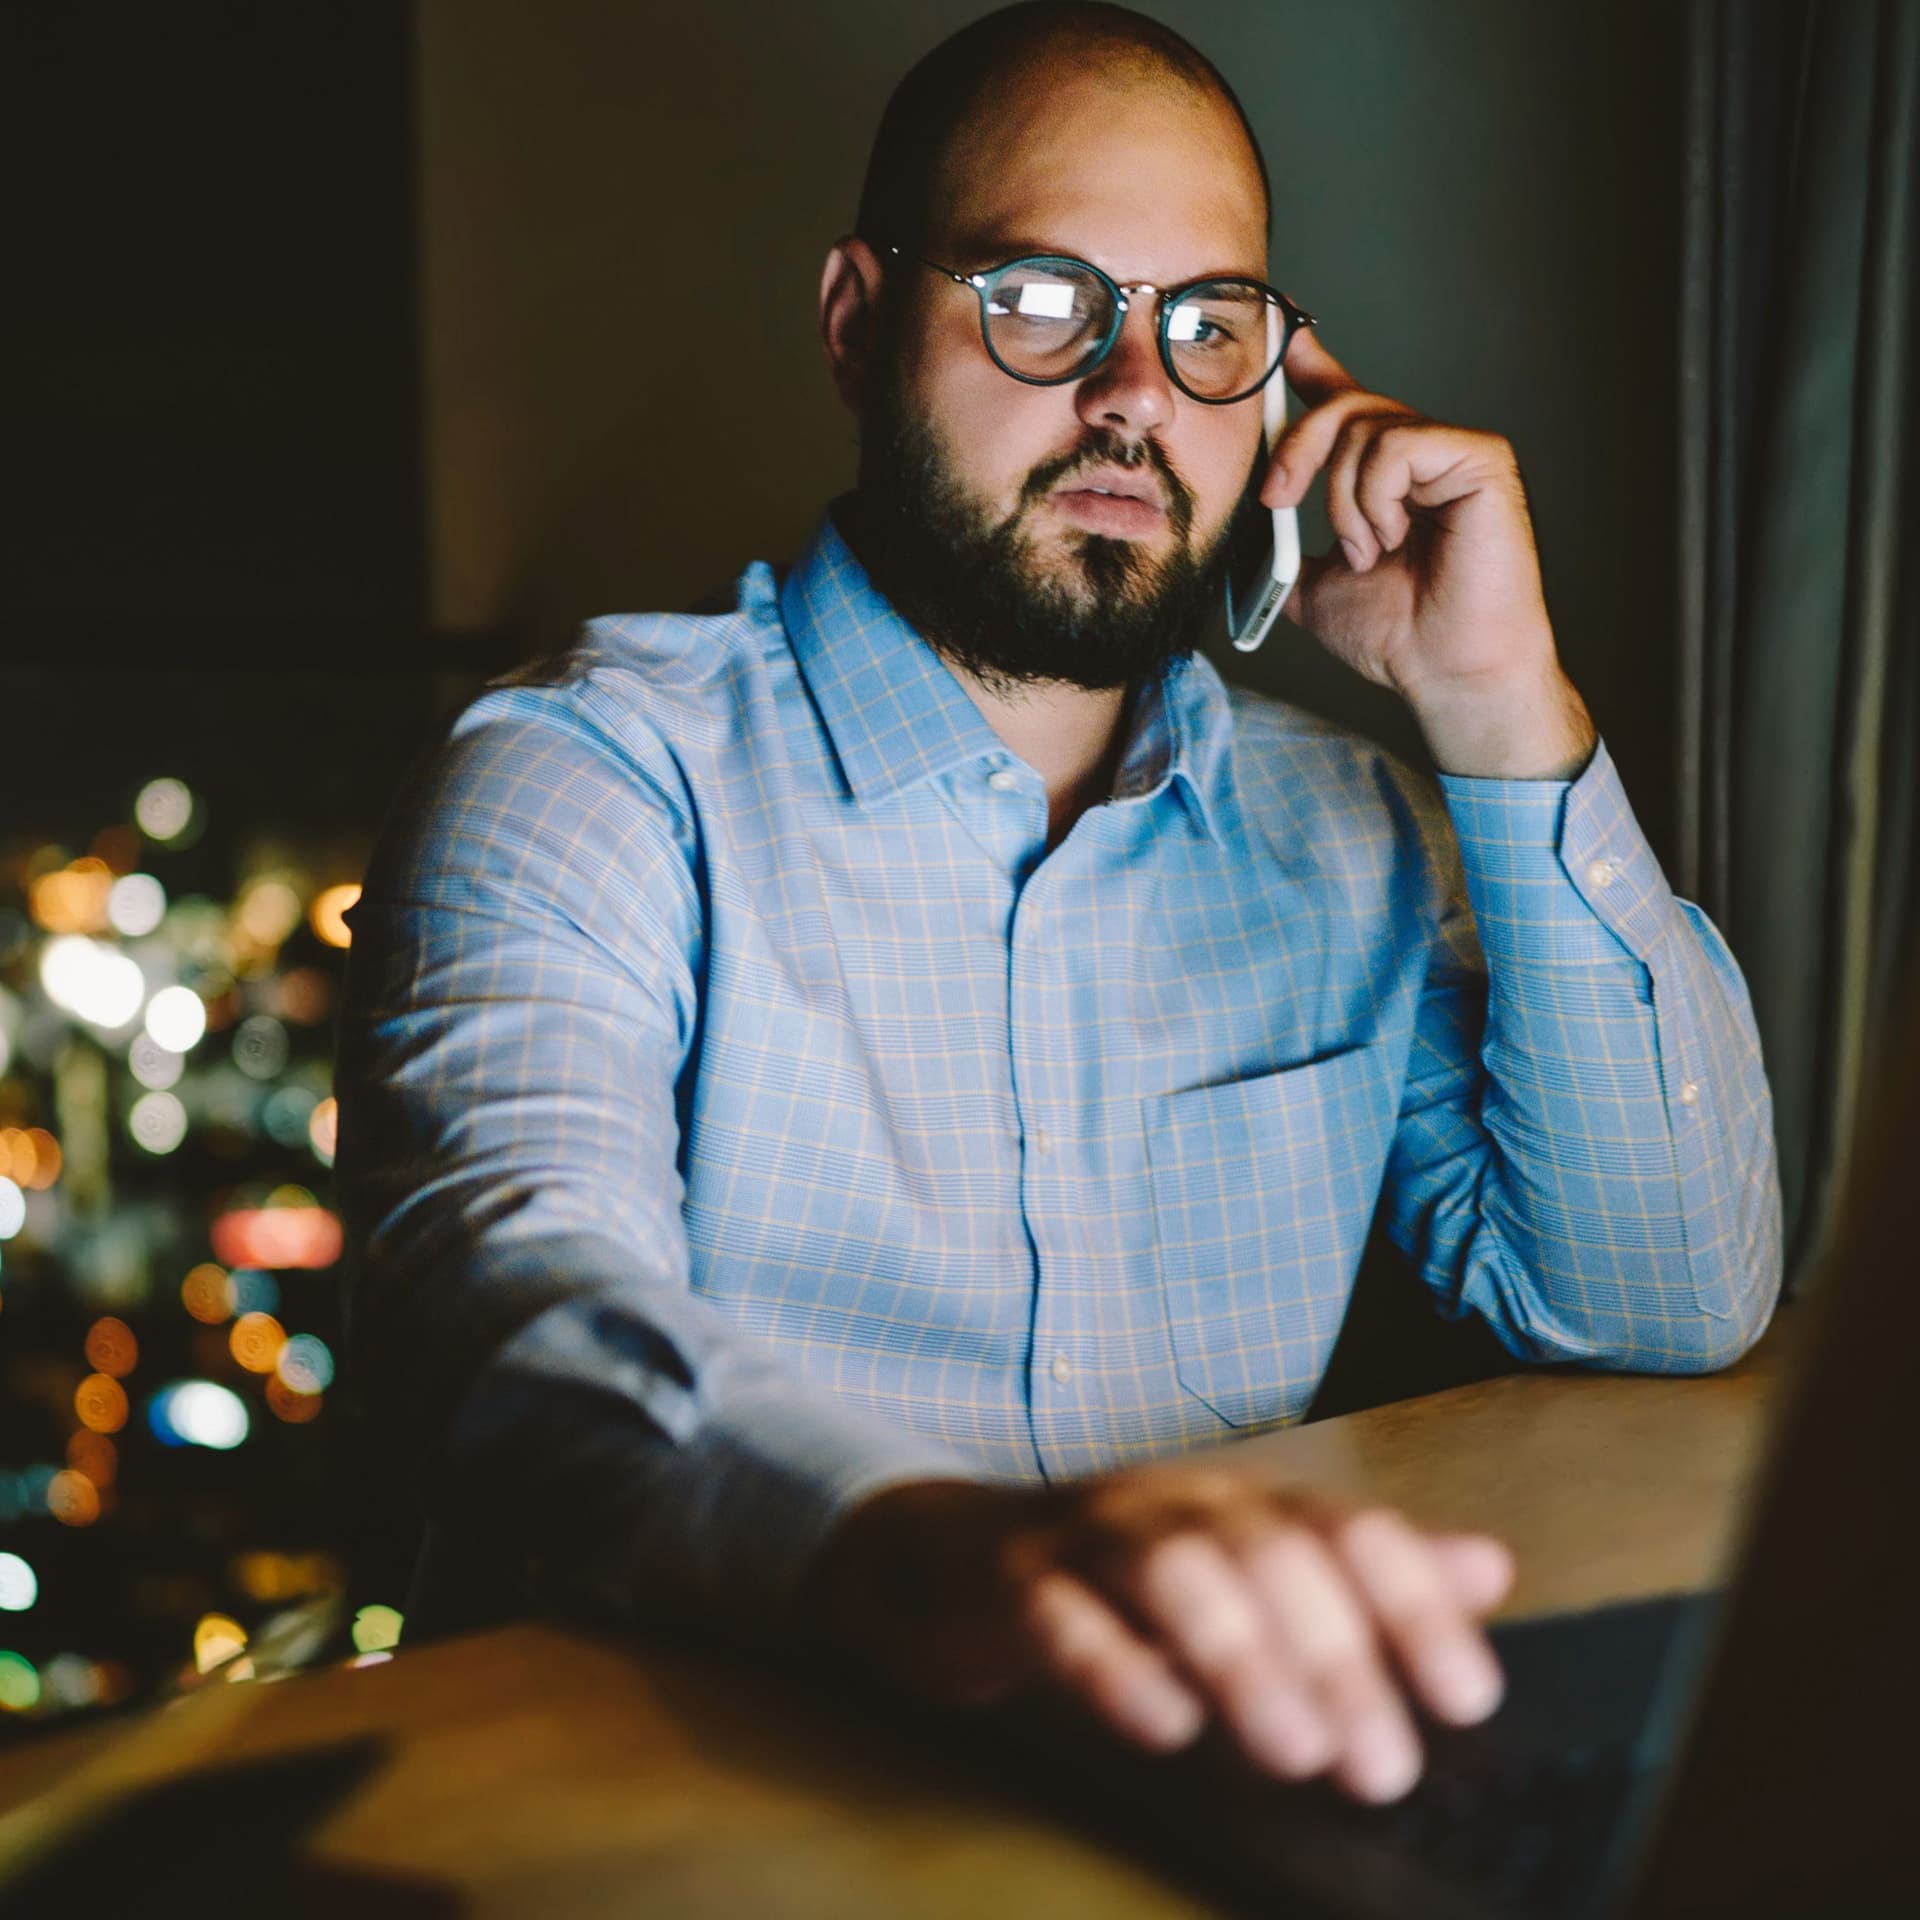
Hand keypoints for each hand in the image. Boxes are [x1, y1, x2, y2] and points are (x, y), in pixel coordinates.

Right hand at [805, 1462, 1513, 1803]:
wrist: (965, 1554)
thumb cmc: (1131, 1578)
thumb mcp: (1255, 1568)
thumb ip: (1365, 1574)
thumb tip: (1491, 1568)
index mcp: (1249, 1502)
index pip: (1349, 1531)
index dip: (1413, 1606)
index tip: (1466, 1698)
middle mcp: (1181, 1502)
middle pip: (1271, 1556)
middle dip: (1337, 1656)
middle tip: (1382, 1765)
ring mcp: (1093, 1534)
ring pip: (1175, 1572)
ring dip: (1243, 1657)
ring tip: (1293, 1752)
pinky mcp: (1016, 1582)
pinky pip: (1062, 1615)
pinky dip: (1115, 1667)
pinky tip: (1164, 1726)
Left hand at [1262, 329, 1595, 779]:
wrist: (1445, 674)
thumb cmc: (1397, 636)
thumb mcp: (1312, 587)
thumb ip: (1283, 546)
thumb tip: (1246, 523)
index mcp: (1384, 476)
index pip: (1344, 402)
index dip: (1310, 366)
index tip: (1278, 338)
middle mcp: (1421, 454)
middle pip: (1343, 405)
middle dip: (1296, 449)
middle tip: (1277, 500)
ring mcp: (1454, 453)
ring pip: (1365, 427)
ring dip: (1342, 498)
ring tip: (1366, 551)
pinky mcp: (1482, 459)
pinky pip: (1400, 444)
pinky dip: (1376, 495)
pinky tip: (1393, 537)